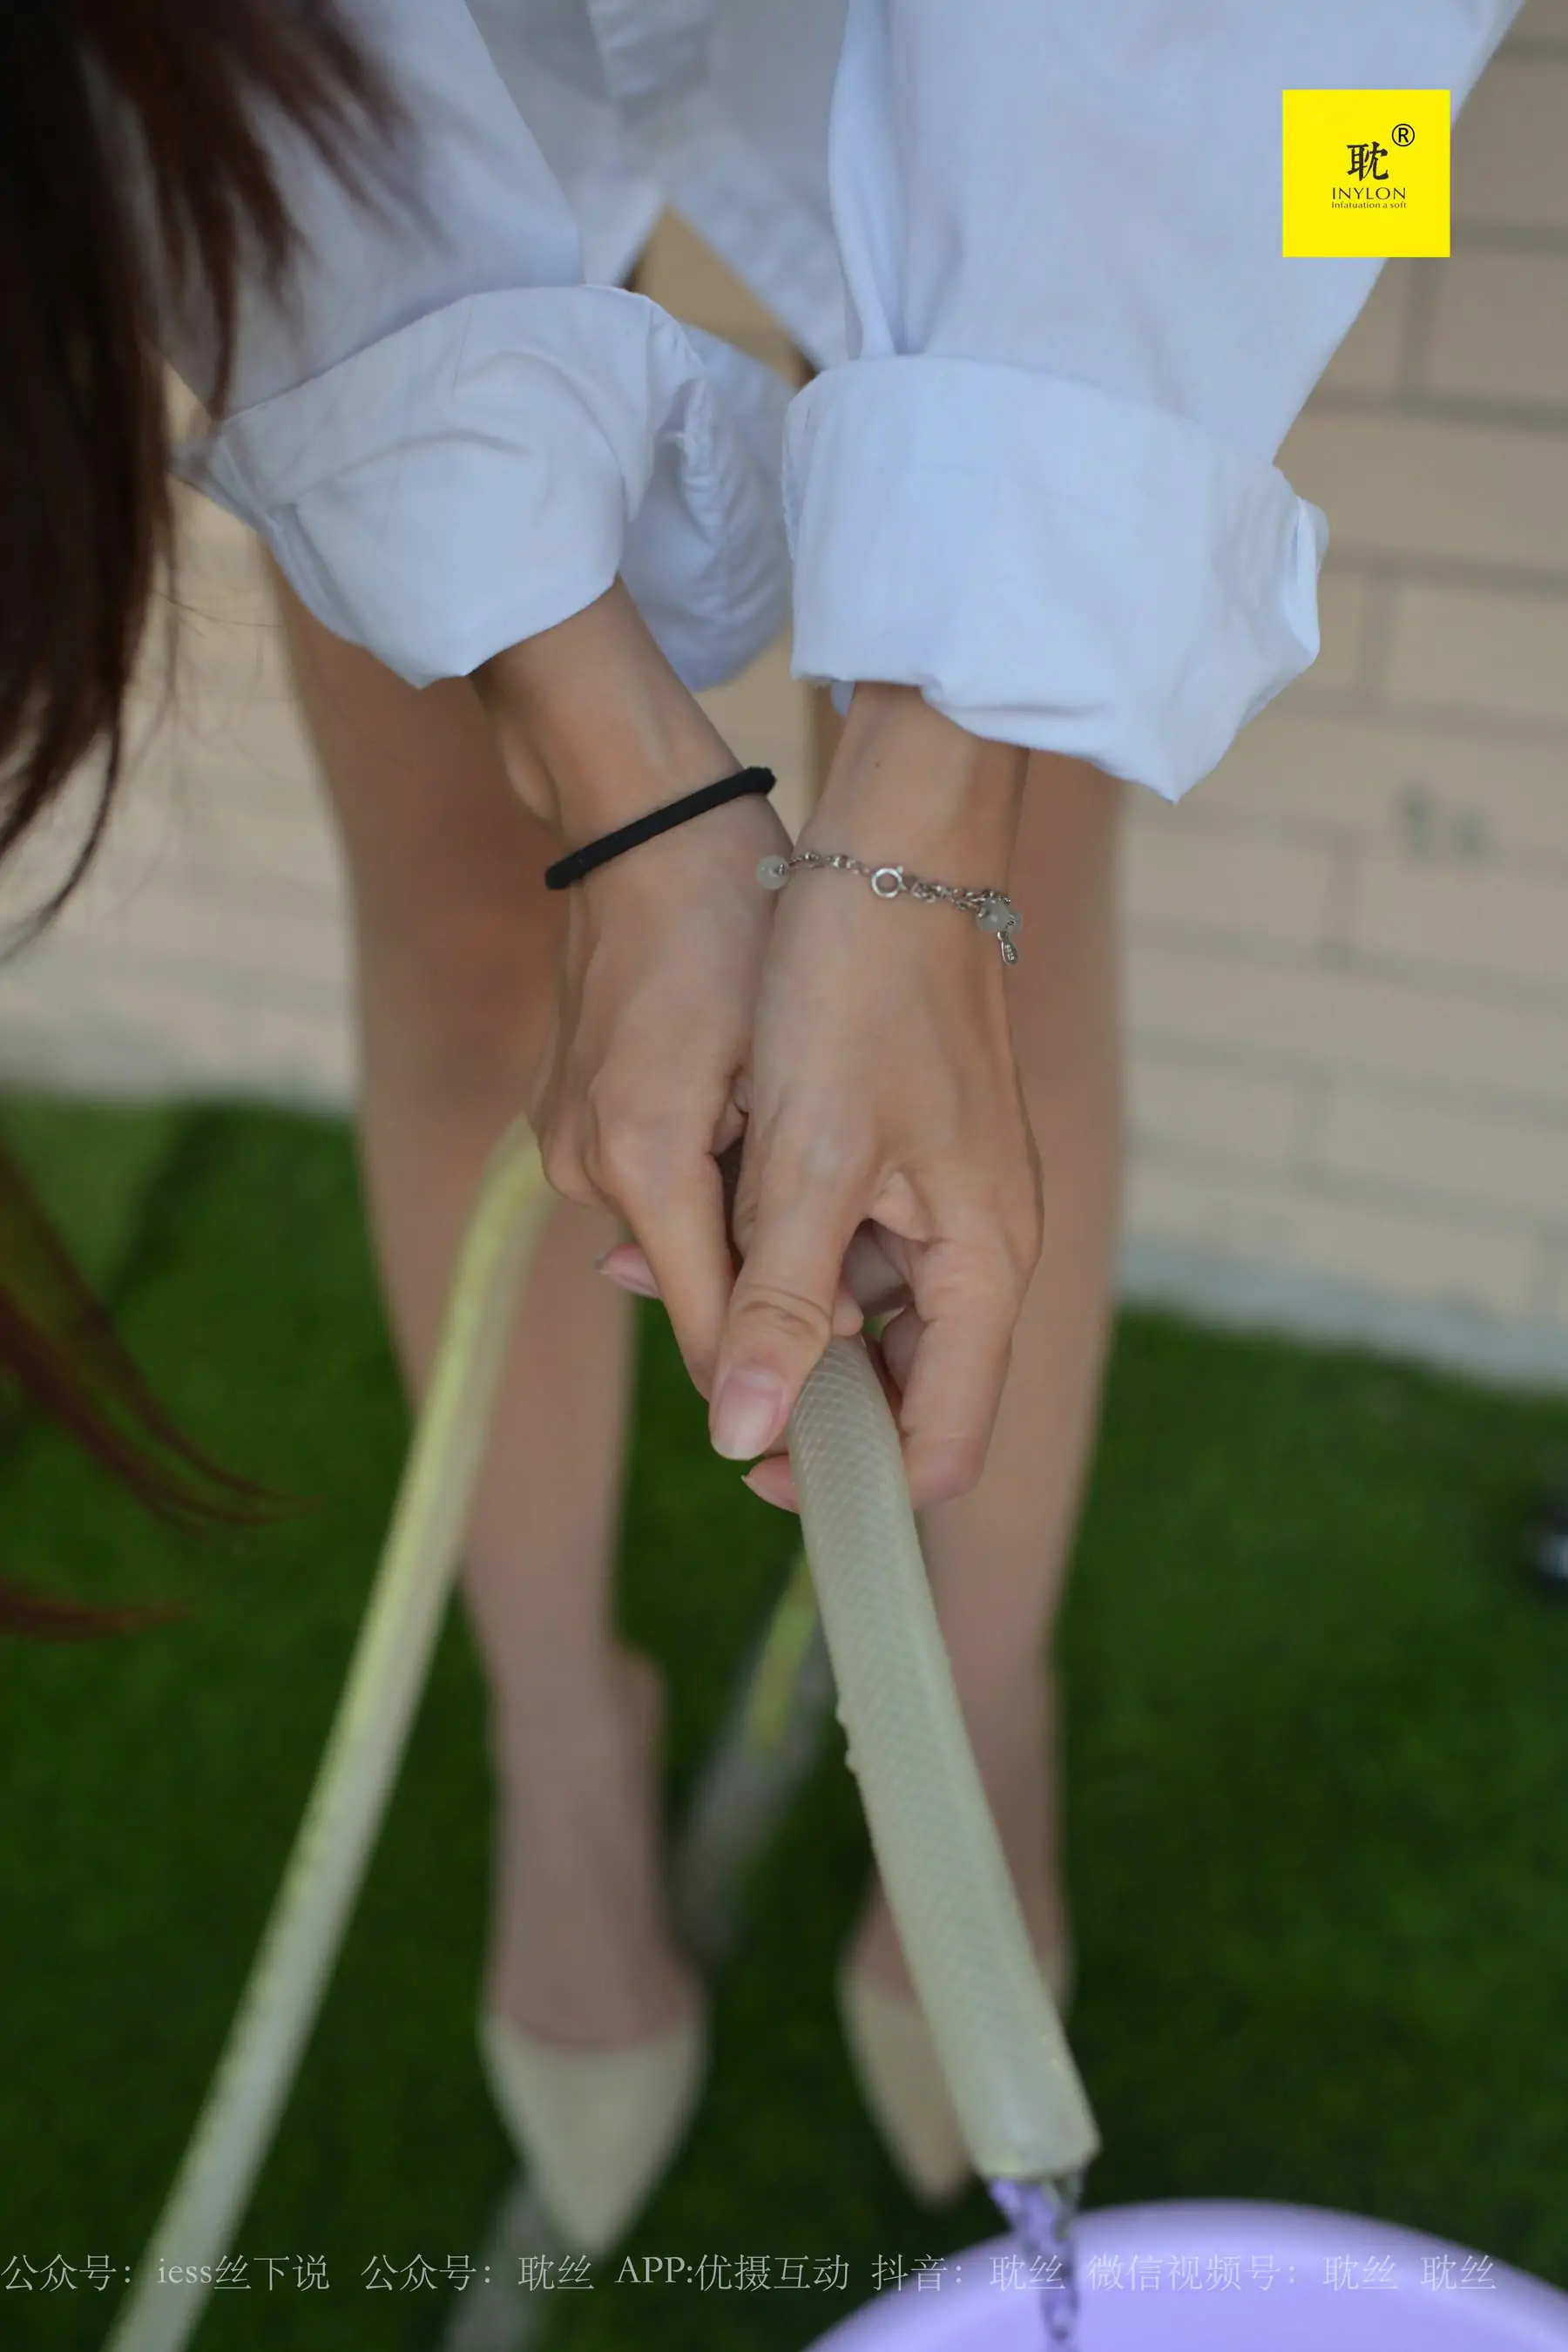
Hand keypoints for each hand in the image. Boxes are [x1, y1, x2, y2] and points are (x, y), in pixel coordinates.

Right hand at [475, 583, 799, 1397]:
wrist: (657, 816)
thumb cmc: (748, 927)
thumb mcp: (801, 1096)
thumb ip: (787, 1256)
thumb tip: (777, 1390)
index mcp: (644, 1167)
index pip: (718, 1344)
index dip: (794, 1395)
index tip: (865, 1422)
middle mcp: (589, 1172)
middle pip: (708, 1294)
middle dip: (792, 1288)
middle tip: (890, 1254)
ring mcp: (571, 1142)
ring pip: (696, 1235)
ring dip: (768, 1220)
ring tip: (843, 1148)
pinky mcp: (575, 1113)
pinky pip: (671, 1181)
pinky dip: (731, 1171)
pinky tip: (773, 1108)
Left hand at [713, 685, 1041, 1509]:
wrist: (890, 844)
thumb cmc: (858, 990)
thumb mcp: (805, 1162)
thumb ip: (778, 1307)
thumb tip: (744, 1440)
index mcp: (985, 1263)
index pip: (944, 1441)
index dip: (854, 1483)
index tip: (753, 1473)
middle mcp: (981, 1245)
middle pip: (896, 1382)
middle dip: (788, 1380)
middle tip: (689, 1348)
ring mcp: (947, 1198)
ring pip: (852, 1304)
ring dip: (762, 1302)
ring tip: (659, 1259)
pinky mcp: (908, 1152)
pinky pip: (840, 1233)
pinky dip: (769, 1238)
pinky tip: (694, 1205)